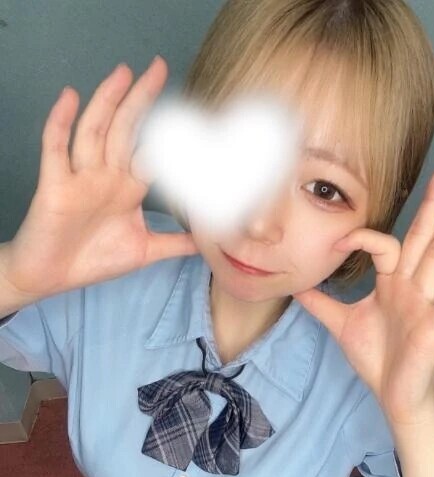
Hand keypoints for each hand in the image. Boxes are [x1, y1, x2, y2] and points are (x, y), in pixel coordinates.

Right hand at [4, 56, 197, 303]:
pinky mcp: (55, 185)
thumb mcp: (144, 251)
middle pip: (124, 129)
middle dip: (141, 99)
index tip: (193, 113)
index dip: (170, 134)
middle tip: (158, 67)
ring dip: (108, 101)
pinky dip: (61, 123)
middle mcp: (105, 176)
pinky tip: (71, 99)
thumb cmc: (92, 260)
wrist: (51, 277)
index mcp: (127, 188)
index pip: (152, 153)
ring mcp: (80, 178)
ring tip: (123, 74)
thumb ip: (175, 244)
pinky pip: (56, 149)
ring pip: (95, 131)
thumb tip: (207, 243)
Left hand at [293, 165, 433, 426]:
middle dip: (432, 206)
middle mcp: (411, 287)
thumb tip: (296, 283)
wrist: (392, 395)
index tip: (337, 243)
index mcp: (390, 283)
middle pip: (422, 239)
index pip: (381, 245)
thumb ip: (320, 302)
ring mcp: (425, 305)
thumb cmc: (375, 358)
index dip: (360, 238)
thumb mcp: (340, 324)